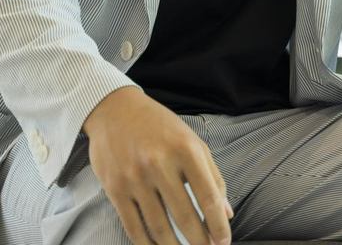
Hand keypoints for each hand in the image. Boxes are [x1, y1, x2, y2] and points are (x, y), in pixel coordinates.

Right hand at [82, 86, 232, 244]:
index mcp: (186, 150)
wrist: (115, 110)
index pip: (209, 197)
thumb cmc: (159, 127)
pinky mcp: (115, 189)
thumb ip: (213, 176)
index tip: (224, 242)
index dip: (218, 225)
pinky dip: (147, 244)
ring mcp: (135, 178)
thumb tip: (227, 212)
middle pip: (185, 216)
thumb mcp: (193, 142)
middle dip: (200, 241)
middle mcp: (160, 164)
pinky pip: (133, 226)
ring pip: (159, 226)